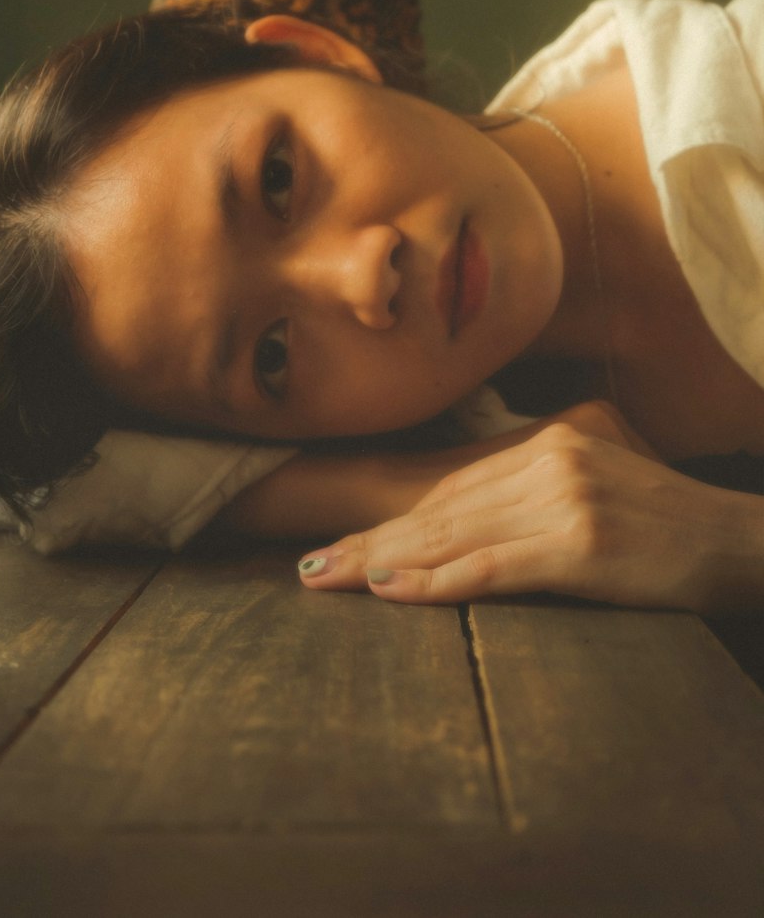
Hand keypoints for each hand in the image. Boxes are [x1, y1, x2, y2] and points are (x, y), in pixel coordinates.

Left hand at [296, 402, 763, 612]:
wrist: (737, 541)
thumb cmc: (664, 523)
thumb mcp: (595, 481)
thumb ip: (533, 483)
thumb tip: (463, 516)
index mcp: (546, 442)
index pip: (448, 490)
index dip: (388, 521)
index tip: (337, 545)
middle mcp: (548, 459)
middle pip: (439, 511)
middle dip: (368, 544)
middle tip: (310, 569)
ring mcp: (564, 499)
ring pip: (452, 536)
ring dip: (383, 563)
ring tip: (330, 579)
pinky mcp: (581, 544)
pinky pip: (491, 567)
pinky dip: (435, 581)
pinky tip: (390, 590)